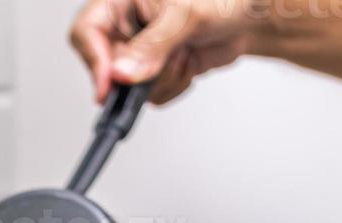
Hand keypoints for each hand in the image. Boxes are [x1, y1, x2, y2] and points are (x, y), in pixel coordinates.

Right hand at [69, 0, 254, 104]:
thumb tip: (121, 73)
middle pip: (106, 65)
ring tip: (184, 57)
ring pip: (129, 86)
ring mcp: (142, 49)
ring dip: (161, 81)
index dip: (93, 59)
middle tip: (164, 66)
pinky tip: (188, 66)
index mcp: (123, 0)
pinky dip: (171, 87)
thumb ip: (151, 47)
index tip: (109, 84)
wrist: (254, 16)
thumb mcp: (185, 15)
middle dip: (139, 74)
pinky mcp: (157, 69)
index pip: (87, 30)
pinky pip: (150, 94)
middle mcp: (128, 24)